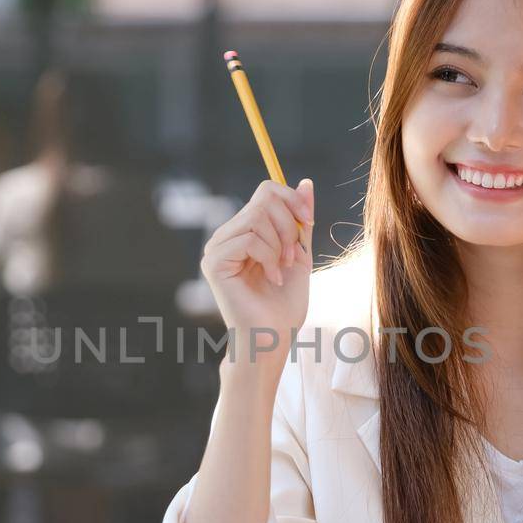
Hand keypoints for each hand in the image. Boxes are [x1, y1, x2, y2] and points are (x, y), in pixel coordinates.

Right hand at [200, 178, 313, 351]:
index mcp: (244, 231)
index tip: (309, 223)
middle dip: (289, 226)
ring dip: (280, 244)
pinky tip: (272, 278)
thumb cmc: (284, 305)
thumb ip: (300, 221)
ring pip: (257, 217)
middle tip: (292, 257)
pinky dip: (269, 257)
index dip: (292, 200)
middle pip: (263, 199)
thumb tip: (305, 183)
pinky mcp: (214, 261)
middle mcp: (226, 235)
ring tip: (281, 270)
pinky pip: (249, 238)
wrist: (272, 339)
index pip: (266, 192)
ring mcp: (216, 247)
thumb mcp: (299, 254)